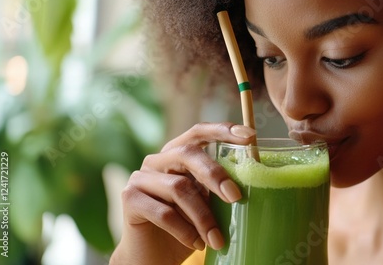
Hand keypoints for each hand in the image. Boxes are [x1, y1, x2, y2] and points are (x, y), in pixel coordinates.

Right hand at [110, 122, 255, 264]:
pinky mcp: (129, 199)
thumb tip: (253, 179)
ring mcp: (140, 177)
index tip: (249, 136)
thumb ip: (218, 187)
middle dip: (215, 174)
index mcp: (177, 155)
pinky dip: (185, 231)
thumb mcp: (207, 203)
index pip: (199, 132)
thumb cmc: (186, 227)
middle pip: (188, 153)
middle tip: (236, 197)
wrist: (154, 257)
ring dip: (203, 217)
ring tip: (217, 239)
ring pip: (178, 188)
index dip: (222, 130)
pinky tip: (197, 243)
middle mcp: (157, 160)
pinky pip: (163, 212)